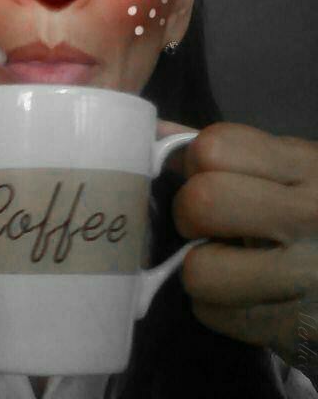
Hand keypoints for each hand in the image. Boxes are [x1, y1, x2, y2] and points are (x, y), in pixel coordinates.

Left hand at [171, 122, 317, 374]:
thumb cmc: (314, 211)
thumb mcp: (287, 168)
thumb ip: (226, 149)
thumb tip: (156, 131)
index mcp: (306, 166)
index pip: (213, 147)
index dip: (197, 162)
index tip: (208, 176)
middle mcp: (312, 214)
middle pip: (201, 202)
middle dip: (190, 214)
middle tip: (207, 225)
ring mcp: (308, 276)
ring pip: (200, 271)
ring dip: (200, 268)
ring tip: (224, 263)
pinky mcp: (298, 327)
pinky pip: (214, 315)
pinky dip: (217, 308)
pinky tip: (242, 296)